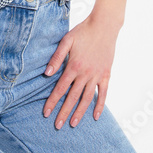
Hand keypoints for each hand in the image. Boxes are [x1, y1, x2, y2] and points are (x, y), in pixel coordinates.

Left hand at [41, 14, 119, 128]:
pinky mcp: (106, 75)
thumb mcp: (66, 41)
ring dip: (80, 112)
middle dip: (64, 112)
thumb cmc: (83, 31)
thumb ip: (56, 58)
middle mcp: (85, 74)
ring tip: (73, 124)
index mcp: (74, 66)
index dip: (52, 102)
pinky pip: (103, 93)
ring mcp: (97, 76)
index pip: (60, 89)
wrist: (104, 26)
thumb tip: (46, 74)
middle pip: (72, 97)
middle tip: (57, 126)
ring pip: (87, 99)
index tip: (46, 113)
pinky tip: (96, 116)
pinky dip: (100, 105)